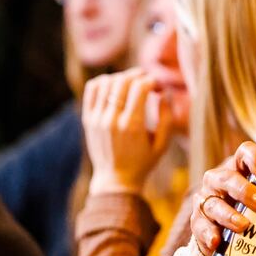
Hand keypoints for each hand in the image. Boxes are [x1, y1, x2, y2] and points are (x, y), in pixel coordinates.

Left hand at [82, 68, 172, 195]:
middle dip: (139, 75)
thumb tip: (164, 92)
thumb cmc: (143, 162)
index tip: (158, 87)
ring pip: (107, 82)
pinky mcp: (88, 119)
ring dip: (122, 77)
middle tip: (147, 80)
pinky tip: (114, 86)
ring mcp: (97, 119)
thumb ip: (167, 117)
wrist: (115, 181)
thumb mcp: (163, 144)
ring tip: (132, 83)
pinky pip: (92, 89)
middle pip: (123, 81)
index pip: (140, 87)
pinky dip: (104, 81)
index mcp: (132, 126)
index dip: (153, 81)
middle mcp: (112, 120)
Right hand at [189, 141, 255, 255]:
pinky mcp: (197, 222)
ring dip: (228, 214)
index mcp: (241, 170)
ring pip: (213, 201)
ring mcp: (206, 200)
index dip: (255, 158)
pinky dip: (208, 233)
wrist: (223, 239)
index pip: (244, 153)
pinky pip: (199, 225)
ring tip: (244, 226)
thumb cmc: (252, 218)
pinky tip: (217, 241)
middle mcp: (220, 181)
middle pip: (227, 177)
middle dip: (244, 190)